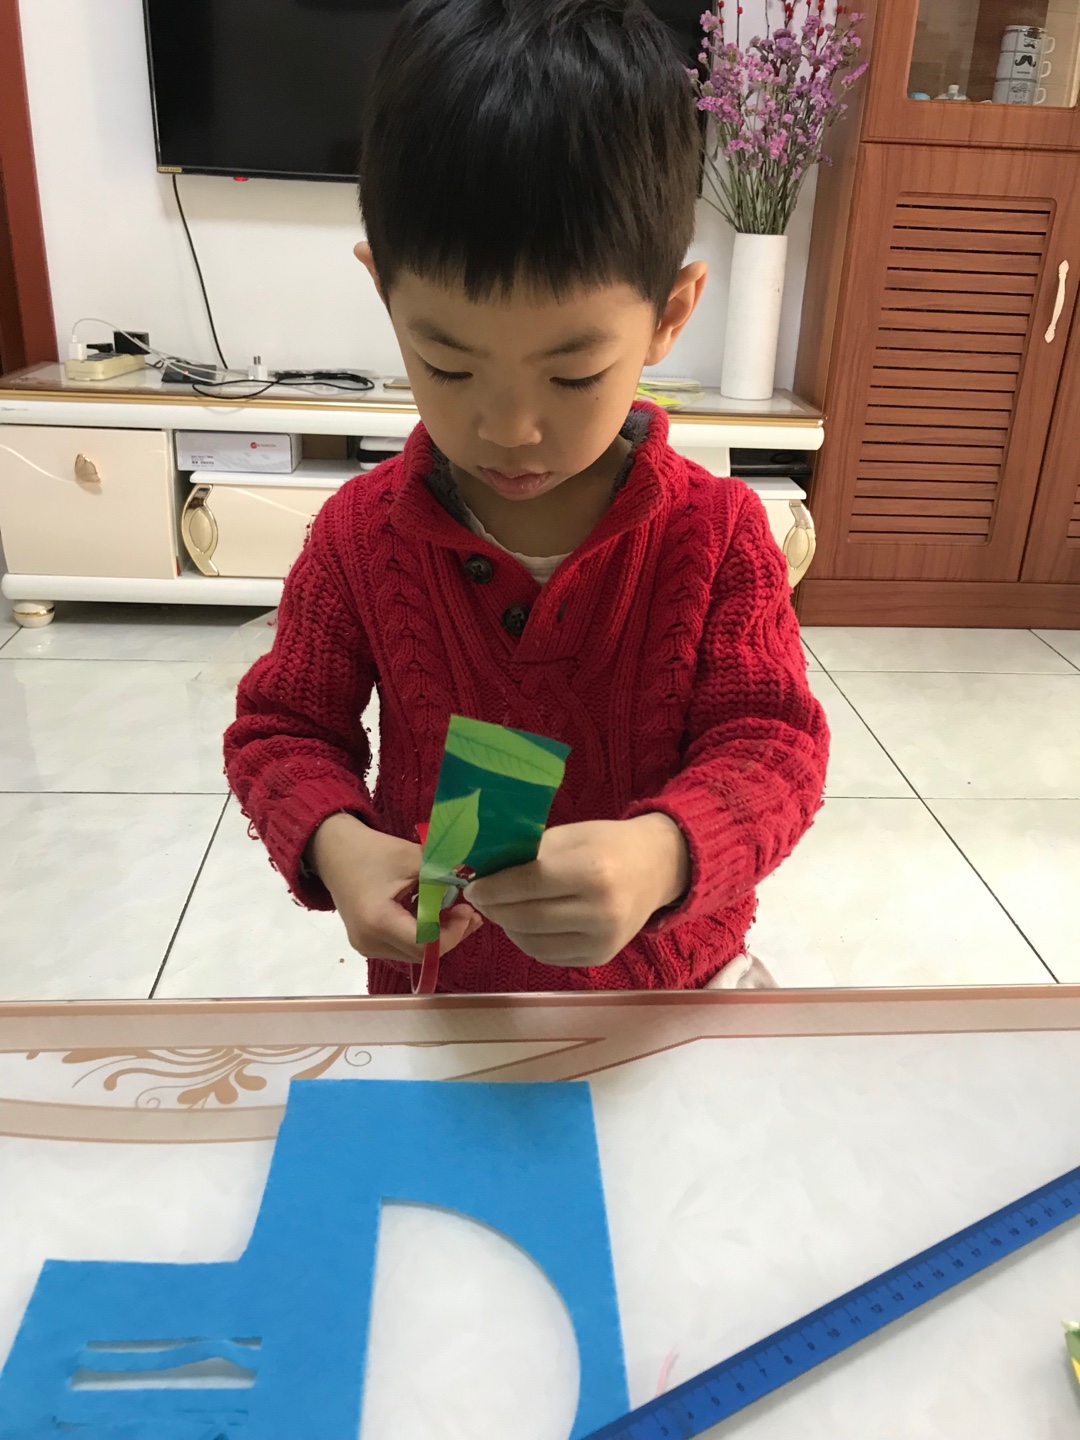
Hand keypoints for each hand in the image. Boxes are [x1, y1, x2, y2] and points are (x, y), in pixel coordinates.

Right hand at [309, 813, 482, 964]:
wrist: (332, 850)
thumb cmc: (369, 851)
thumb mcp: (410, 858)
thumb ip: (442, 874)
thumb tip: (471, 884)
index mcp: (378, 921)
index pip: (425, 944)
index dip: (453, 933)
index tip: (467, 911)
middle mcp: (369, 942)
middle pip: (421, 953)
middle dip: (449, 935)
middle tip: (468, 912)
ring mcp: (366, 946)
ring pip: (414, 953)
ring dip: (437, 936)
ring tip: (456, 911)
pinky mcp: (367, 943)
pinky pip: (402, 946)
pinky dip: (422, 933)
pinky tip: (434, 914)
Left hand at [464, 813, 689, 967]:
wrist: (655, 868)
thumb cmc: (607, 844)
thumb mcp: (569, 836)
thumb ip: (529, 855)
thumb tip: (483, 872)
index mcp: (593, 872)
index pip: (529, 884)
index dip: (494, 888)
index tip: (472, 885)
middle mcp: (601, 911)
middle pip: (527, 917)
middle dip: (494, 909)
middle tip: (479, 897)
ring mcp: (603, 940)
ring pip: (533, 942)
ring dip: (508, 926)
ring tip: (501, 908)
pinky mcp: (600, 957)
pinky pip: (548, 955)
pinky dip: (528, 940)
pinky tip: (524, 922)